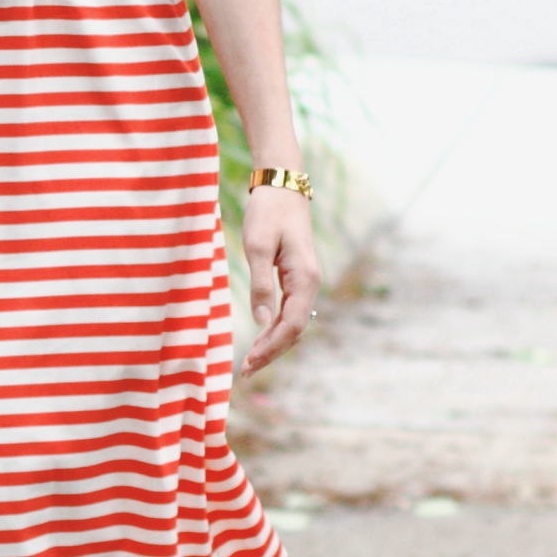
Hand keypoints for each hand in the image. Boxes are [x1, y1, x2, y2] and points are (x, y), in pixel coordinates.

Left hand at [238, 184, 316, 375]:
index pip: (291, 325)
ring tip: (251, 361)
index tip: (249, 363)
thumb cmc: (268, 213)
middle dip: (271, 351)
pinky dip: (275, 327)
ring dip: (274, 342)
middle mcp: (310, 283)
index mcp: (304, 278)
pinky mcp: (297, 277)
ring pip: (293, 322)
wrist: (282, 186)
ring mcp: (305, 281)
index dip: (271, 347)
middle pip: (294, 329)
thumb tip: (260, 321)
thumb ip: (260, 284)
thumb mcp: (257, 247)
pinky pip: (289, 310)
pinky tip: (260, 337)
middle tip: (246, 371)